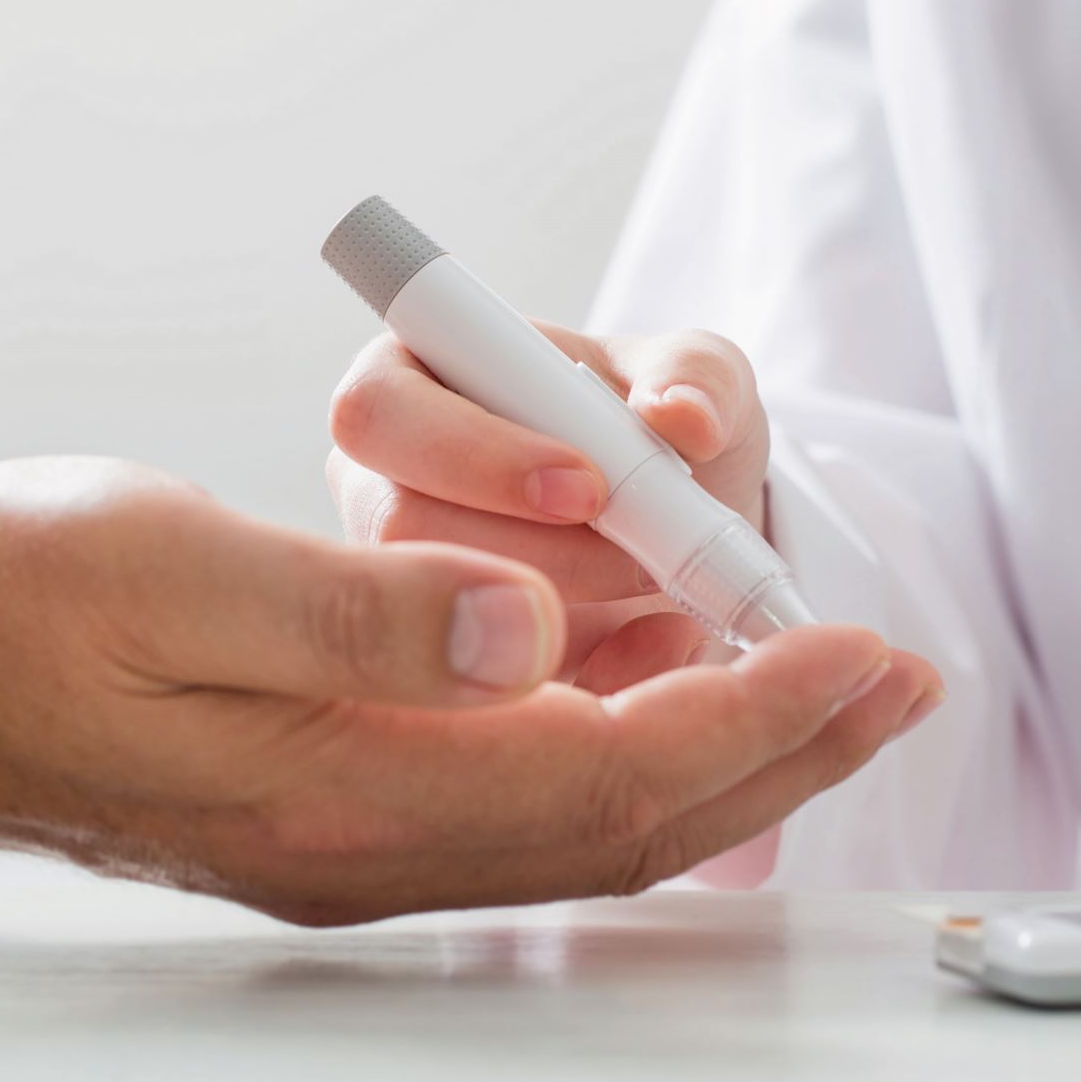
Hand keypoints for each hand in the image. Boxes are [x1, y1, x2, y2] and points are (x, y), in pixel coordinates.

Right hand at [0, 457, 939, 924]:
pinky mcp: (340, 802)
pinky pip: (529, 800)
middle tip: (898, 679)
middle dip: (782, 749)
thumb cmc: (20, 602)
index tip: (859, 649)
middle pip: (630, 819)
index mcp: (349, 789)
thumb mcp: (182, 567)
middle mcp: (372, 843)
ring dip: (724, 755)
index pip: (608, 770)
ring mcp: (356, 837)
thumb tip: (530, 634)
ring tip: (826, 684)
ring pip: (590, 820)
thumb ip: (363, 606)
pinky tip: (670, 692)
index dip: (754, 713)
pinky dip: (630, 753)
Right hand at [327, 325, 772, 682]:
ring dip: (565, 618)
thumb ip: (695, 377)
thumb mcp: (699, 381)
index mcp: (411, 384)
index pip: (381, 411)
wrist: (689, 534)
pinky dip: (594, 681)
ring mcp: (402, 590)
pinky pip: (493, 704)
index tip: (588, 489)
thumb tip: (683, 414)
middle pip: (399, 528)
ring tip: (657, 590)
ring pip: (439, 624)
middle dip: (536, 551)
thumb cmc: (666, 432)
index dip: (475, 454)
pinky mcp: (447, 675)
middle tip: (644, 557)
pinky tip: (657, 647)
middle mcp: (383, 487)